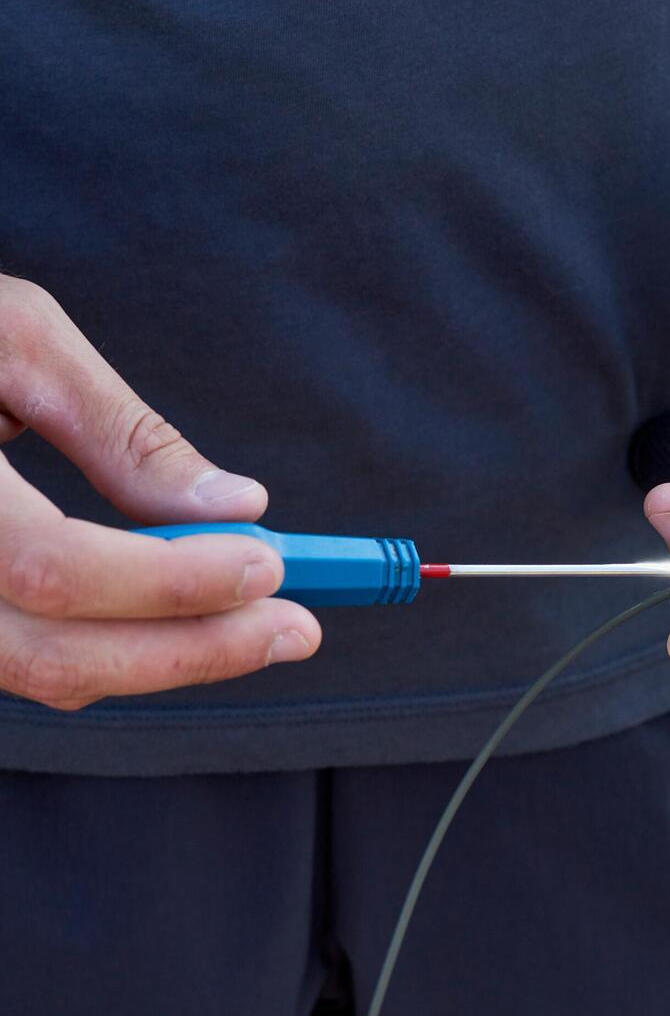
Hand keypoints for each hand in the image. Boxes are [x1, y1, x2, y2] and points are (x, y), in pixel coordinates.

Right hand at [0, 276, 320, 709]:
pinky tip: (185, 624)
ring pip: (42, 673)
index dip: (170, 581)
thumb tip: (236, 506)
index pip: (55, 568)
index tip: (269, 563)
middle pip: (53, 655)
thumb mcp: (19, 342)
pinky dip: (118, 650)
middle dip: (193, 650)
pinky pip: (28, 658)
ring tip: (260, 630)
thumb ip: (125, 434)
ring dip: (165, 660)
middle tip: (296, 629)